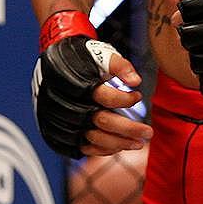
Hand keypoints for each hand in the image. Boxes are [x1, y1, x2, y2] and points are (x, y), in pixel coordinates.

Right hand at [32, 11, 151, 157]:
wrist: (54, 63)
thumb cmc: (83, 58)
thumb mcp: (102, 54)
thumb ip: (120, 66)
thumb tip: (136, 81)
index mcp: (77, 84)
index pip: (106, 97)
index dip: (125, 99)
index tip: (138, 96)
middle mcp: (67, 104)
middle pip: (101, 121)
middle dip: (128, 129)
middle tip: (149, 132)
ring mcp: (60, 121)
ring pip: (92, 138)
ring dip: (118, 144)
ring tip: (138, 144)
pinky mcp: (57, 133)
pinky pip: (80, 148)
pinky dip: (100, 149)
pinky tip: (117, 146)